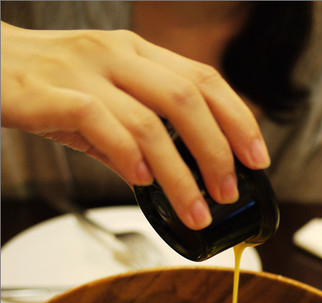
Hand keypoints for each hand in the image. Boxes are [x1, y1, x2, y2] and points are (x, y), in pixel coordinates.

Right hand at [1, 21, 269, 228]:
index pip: (204, 79)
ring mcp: (83, 71)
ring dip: (181, 172)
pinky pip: (99, 121)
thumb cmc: (42, 86)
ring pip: (149, 119)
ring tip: (196, 209)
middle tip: (230, 192)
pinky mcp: (49, 94)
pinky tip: (142, 181)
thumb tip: (163, 178)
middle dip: (218, 150)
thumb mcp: (99, 105)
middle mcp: (116, 55)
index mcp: (135, 54)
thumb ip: (132, 137)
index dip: (238, 118)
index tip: (257, 158)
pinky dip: (127, 153)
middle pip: (187, 98)